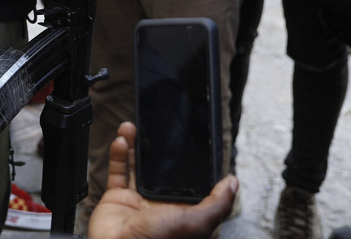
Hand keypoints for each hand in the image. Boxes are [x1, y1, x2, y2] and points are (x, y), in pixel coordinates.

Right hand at [88, 122, 236, 238]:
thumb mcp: (195, 222)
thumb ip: (216, 203)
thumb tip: (233, 183)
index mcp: (181, 210)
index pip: (186, 180)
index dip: (184, 161)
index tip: (183, 141)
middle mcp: (159, 203)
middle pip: (158, 169)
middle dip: (155, 149)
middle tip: (153, 130)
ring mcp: (137, 200)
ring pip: (136, 166)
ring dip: (134, 145)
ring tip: (132, 127)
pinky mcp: (117, 197)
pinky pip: (118, 171)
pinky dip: (118, 154)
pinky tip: (122, 140)